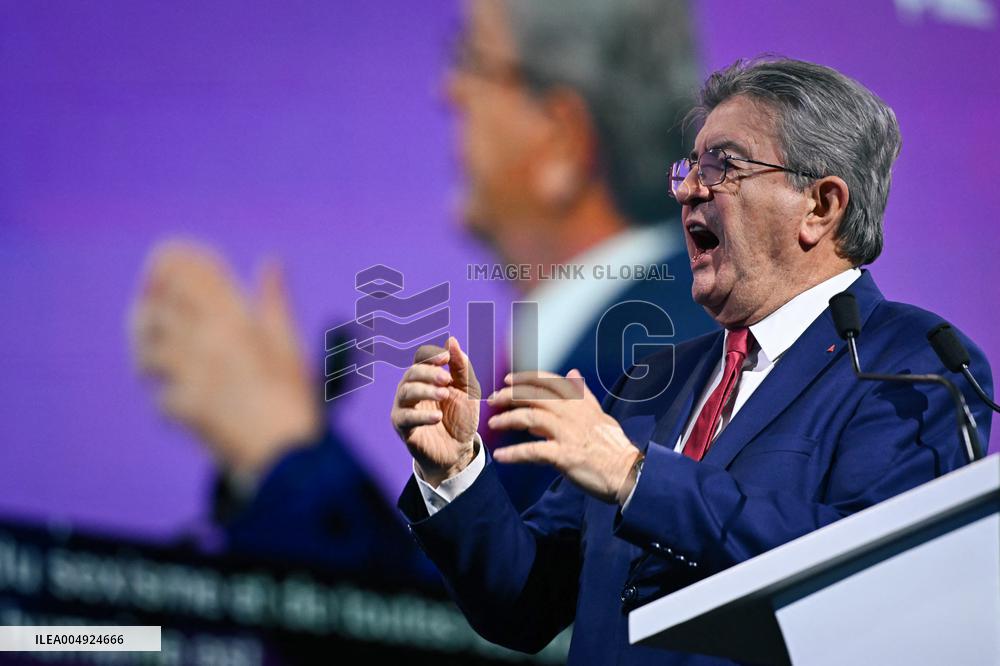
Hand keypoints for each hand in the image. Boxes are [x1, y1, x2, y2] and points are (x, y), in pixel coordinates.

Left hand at [129, 241, 320, 477]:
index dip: (170, 262)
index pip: (191, 276)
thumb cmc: (295, 395)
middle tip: (147, 302)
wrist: (287, 451)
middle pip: (157, 309)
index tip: (163, 258)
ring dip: (146, 350)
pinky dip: (166, 399)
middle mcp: (207, 341)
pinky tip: (175, 401)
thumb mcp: (289, 342)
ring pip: (147, 350)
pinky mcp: (183, 408)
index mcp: (235, 320)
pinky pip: (162, 398)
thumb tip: (272, 261)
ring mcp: (191, 374)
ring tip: (151, 355)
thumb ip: (274, 301)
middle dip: (148, 303)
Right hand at [391, 336, 480, 486]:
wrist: (459, 451)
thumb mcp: (468, 391)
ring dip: (425, 391)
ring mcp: (404, 408)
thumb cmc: (460, 418)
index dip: (431, 356)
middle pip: (411, 374)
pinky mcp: (403, 428)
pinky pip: (405, 417)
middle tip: (447, 379)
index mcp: (426, 379)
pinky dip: (421, 416)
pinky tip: (437, 417)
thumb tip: (451, 340)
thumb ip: (461, 367)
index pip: (421, 360)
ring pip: (406, 392)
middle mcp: (411, 390)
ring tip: (444, 395)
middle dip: (429, 373)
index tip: (446, 357)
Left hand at [487, 369, 641, 503]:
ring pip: (531, 418)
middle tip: (493, 401)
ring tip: (493, 425)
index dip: (526, 378)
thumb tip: (573, 372)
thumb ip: (583, 394)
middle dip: (510, 396)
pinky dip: (515, 453)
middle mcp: (572, 414)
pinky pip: (534, 451)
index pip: (549, 382)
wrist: (626, 472)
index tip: (508, 379)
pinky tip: (501, 457)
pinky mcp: (564, 456)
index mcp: (579, 403)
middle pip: (534, 397)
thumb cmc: (613, 446)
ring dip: (508, 420)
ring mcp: (567, 434)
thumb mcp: (599, 414)